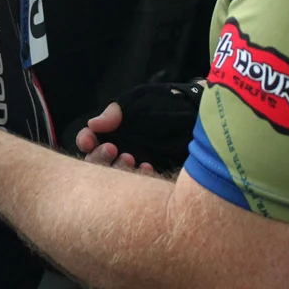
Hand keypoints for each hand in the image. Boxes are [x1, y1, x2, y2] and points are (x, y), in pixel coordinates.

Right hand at [72, 82, 203, 174]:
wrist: (203, 114)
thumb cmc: (169, 103)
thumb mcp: (141, 101)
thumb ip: (116, 112)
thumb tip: (93, 124)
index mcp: (114, 130)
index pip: (89, 140)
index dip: (85, 141)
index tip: (89, 141)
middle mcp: (121, 148)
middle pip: (95, 163)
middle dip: (99, 158)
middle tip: (114, 149)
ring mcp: (137, 164)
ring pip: (114, 178)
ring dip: (117, 171)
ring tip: (132, 160)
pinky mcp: (155, 178)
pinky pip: (139, 188)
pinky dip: (139, 180)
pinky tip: (149, 169)